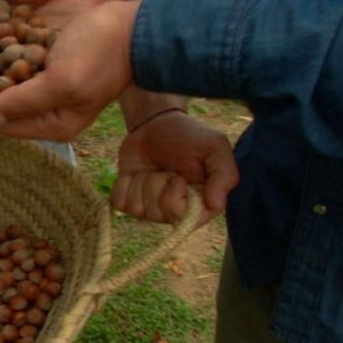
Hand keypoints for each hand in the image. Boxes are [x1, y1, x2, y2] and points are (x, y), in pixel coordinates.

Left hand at [112, 110, 238, 225]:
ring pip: (137, 210)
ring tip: (153, 169)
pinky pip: (119, 203)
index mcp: (200, 204)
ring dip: (141, 182)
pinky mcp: (129, 199)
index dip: (176, 195)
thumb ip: (224, 175)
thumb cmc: (189, 136)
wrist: (157, 124)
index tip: (179, 177)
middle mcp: (175, 211)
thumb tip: (215, 206)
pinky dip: (124, 184)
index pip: (183, 218)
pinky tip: (135, 172)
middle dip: (157, 184)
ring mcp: (150, 207)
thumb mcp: (214, 147)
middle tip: (166, 169)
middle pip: (157, 214)